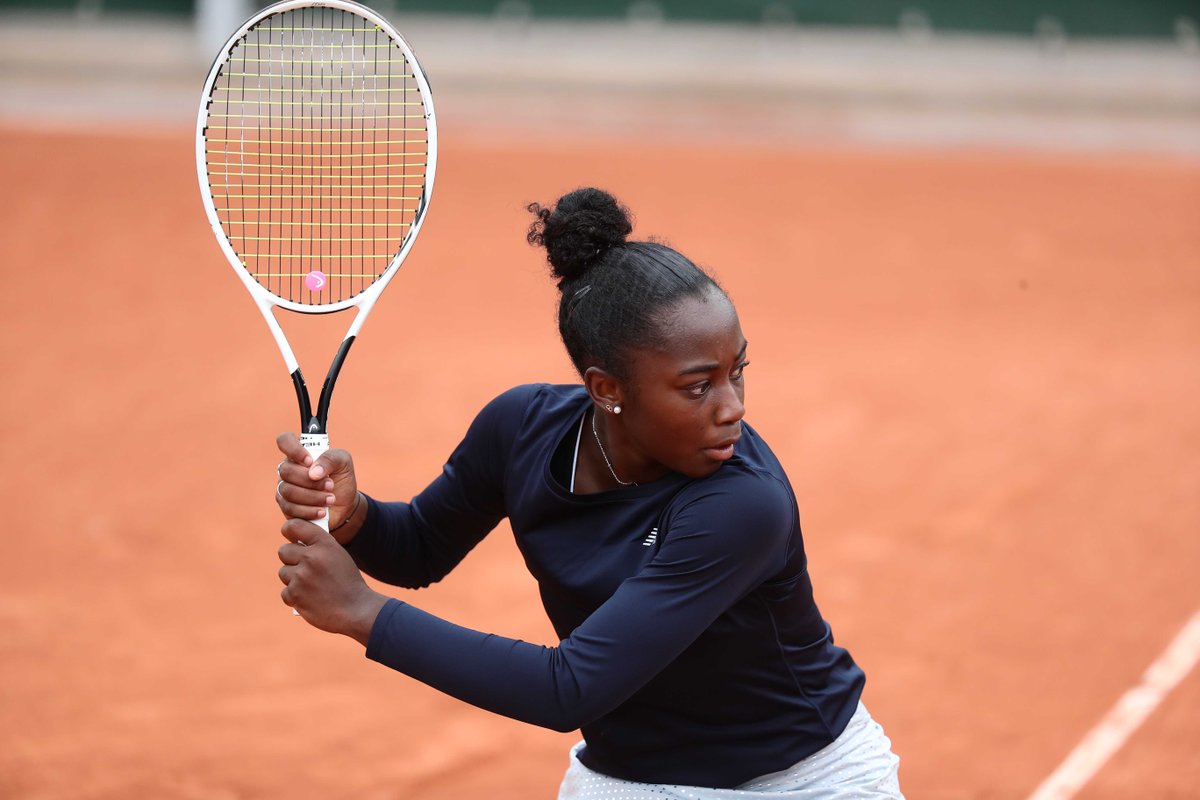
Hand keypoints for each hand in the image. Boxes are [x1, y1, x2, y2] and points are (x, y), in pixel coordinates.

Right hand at [275, 432, 361, 543]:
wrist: (345, 504)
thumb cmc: (341, 478)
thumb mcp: (344, 463)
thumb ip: (331, 458)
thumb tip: (313, 471)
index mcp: (300, 453)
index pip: (285, 440)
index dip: (293, 449)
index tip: (309, 461)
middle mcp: (289, 469)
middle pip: (286, 471)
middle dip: (310, 481)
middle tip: (330, 485)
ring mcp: (285, 488)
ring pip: (288, 491)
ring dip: (312, 497)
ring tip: (331, 499)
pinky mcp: (286, 507)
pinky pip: (290, 508)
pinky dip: (309, 511)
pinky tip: (322, 511)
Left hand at [278, 518, 386, 643]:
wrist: (356, 610)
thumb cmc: (347, 582)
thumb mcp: (337, 556)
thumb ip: (318, 546)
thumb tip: (296, 542)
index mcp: (324, 544)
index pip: (294, 526)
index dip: (289, 531)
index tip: (291, 537)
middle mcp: (310, 557)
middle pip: (284, 551)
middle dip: (291, 559)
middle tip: (304, 568)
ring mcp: (301, 577)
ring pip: (283, 572)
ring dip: (293, 579)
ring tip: (311, 586)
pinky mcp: (295, 595)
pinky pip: (285, 591)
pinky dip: (295, 597)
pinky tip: (310, 598)